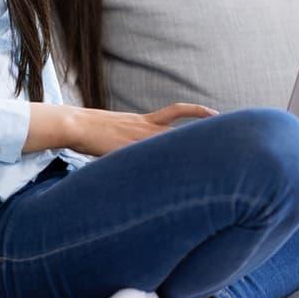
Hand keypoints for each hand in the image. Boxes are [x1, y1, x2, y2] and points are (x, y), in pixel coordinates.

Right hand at [71, 103, 219, 156]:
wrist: (76, 124)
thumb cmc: (91, 129)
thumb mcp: (116, 129)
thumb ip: (132, 137)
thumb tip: (140, 148)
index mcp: (143, 120)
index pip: (175, 113)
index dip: (196, 112)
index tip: (215, 113)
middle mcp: (144, 127)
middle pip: (177, 131)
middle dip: (198, 136)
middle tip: (222, 139)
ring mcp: (137, 137)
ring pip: (166, 143)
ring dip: (182, 154)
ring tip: (206, 161)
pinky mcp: (127, 147)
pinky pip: (145, 156)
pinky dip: (154, 168)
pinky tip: (169, 185)